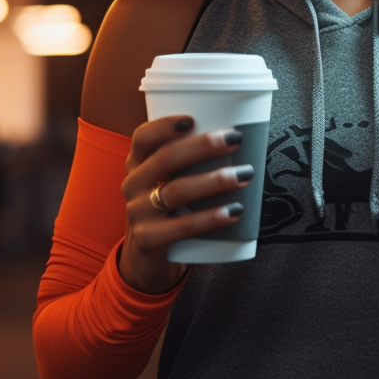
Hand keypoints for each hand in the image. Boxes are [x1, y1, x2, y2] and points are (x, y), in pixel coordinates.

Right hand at [117, 115, 251, 293]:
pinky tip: (234, 212)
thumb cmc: (169, 210)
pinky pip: (181, 227)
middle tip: (235, 139)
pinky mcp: (149, 240)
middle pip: (166, 159)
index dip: (164, 125)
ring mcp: (138, 213)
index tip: (193, 119)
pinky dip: (210, 218)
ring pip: (176, 191)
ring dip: (214, 181)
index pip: (143, 137)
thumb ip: (190, 164)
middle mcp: (133, 185)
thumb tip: (242, 142)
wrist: (147, 259)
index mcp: (138, 165)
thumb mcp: (169, 183)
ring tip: (245, 175)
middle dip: (203, 146)